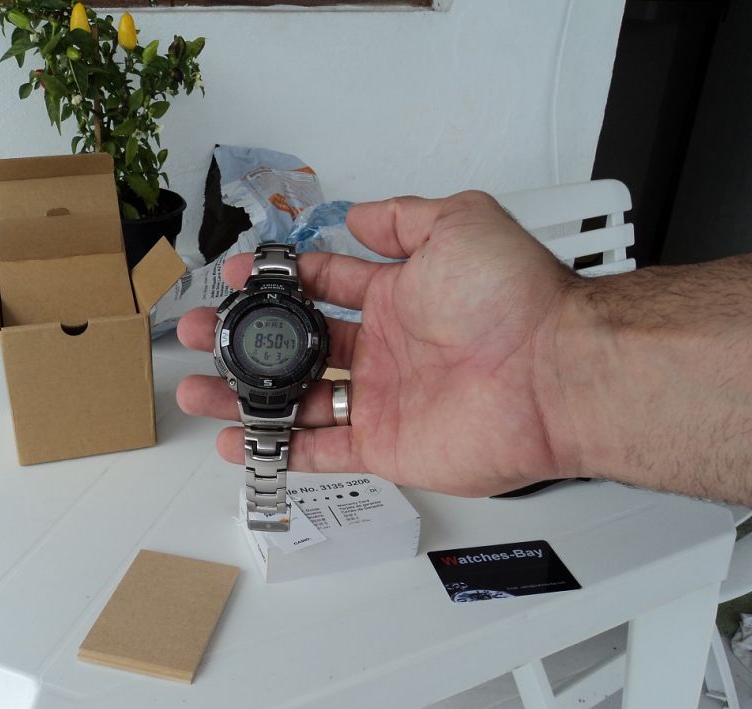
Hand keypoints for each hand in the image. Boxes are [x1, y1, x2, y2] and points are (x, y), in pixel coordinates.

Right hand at [176, 192, 580, 495]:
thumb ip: (402, 218)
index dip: (274, 281)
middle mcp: (385, 348)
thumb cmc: (515, 300)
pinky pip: (319, 449)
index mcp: (397, 297)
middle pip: (296, 345)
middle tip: (200, 335)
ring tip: (198, 391)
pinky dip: (277, 449)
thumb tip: (360, 215)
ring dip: (244, 396)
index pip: (320, 286)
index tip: (236, 278)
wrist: (553, 374)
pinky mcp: (385, 446)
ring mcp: (382, 399)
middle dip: (243, 339)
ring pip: (296, 399)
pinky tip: (238, 442)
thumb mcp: (458, 223)